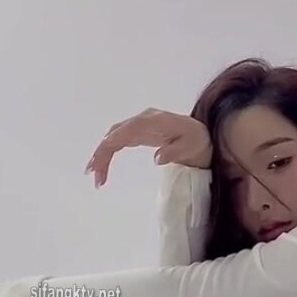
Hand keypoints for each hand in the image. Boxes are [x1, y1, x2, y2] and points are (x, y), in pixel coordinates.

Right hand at [85, 108, 211, 187]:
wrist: (202, 134)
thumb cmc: (197, 140)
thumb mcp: (191, 146)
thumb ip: (175, 151)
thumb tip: (157, 158)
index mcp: (154, 121)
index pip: (127, 130)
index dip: (112, 144)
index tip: (102, 161)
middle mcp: (142, 119)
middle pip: (115, 133)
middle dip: (102, 153)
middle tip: (95, 176)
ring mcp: (139, 125)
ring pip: (113, 137)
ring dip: (101, 155)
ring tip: (95, 176)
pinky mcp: (138, 133)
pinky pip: (118, 141)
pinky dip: (107, 153)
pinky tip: (101, 166)